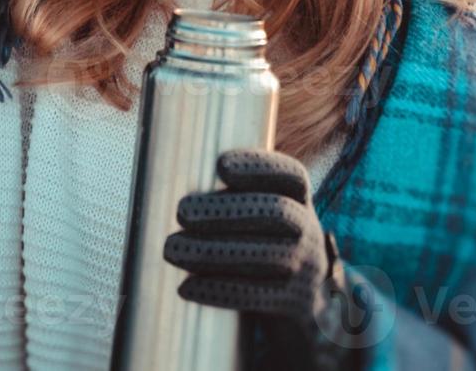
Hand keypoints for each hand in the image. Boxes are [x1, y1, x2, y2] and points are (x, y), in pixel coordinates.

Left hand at [163, 148, 365, 370]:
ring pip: (266, 255)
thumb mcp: (261, 218)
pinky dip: (220, 290)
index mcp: (299, 201)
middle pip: (276, 212)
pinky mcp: (295, 306)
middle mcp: (308, 231)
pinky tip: (186, 287)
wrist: (301, 310)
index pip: (290, 175)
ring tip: (172, 249)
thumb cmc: (262, 248)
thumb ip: (230, 198)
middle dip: (228, 210)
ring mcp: (306, 269)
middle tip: (182, 212)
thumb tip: (167, 176)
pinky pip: (259, 296)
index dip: (259, 167)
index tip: (221, 165)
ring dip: (215, 251)